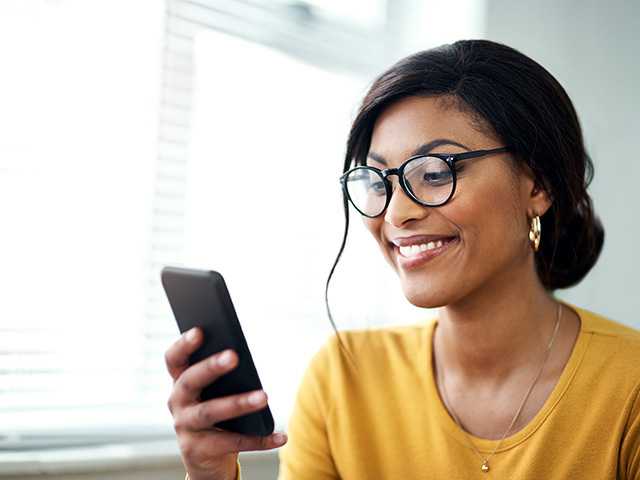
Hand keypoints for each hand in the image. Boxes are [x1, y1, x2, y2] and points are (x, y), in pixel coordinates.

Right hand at [165, 327, 287, 479]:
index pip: (174, 359)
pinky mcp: (198, 450)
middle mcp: (177, 402)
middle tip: (234, 356)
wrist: (206, 457)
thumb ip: (222, 374)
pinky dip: (259, 440)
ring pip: (210, 412)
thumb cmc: (215, 410)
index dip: (183, 345)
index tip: (200, 330)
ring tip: (264, 396)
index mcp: (180, 381)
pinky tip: (281, 435)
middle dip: (211, 367)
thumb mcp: (214, 391)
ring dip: (238, 403)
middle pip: (191, 381)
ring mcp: (185, 427)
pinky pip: (232, 443)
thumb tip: (242, 355)